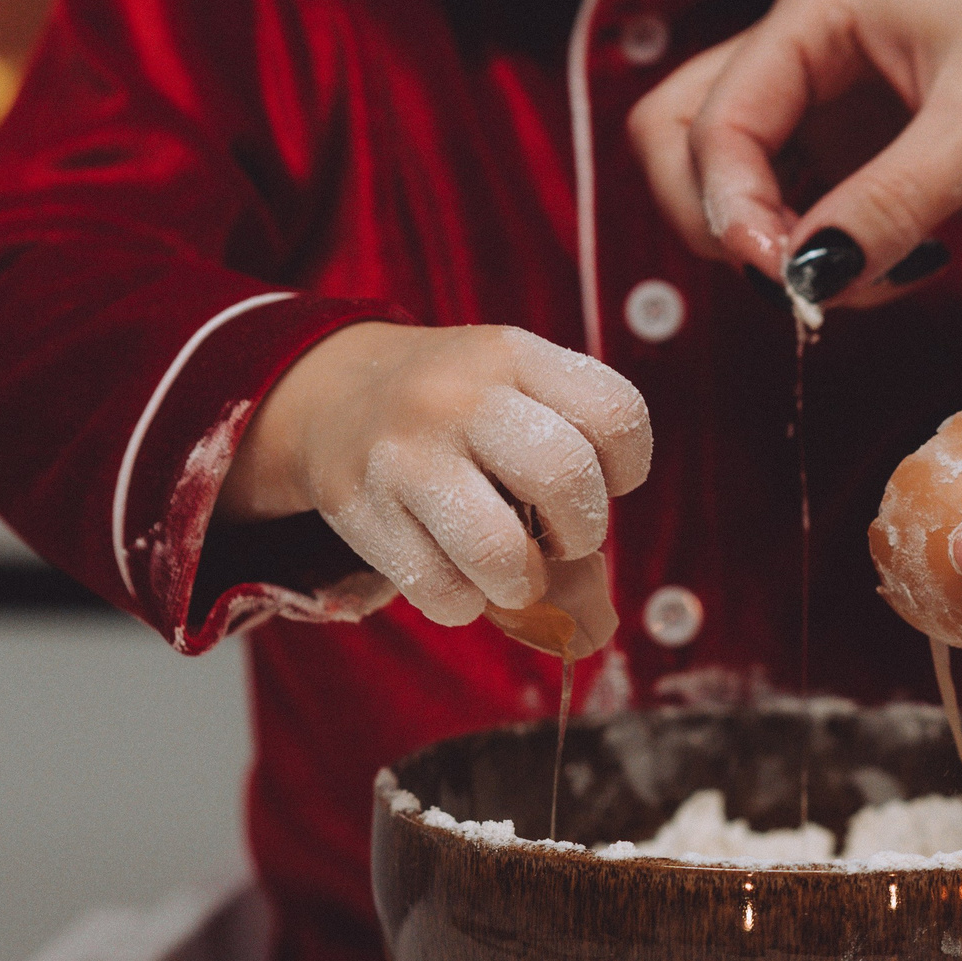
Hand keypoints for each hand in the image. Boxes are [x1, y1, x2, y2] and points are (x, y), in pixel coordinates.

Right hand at [218, 322, 651, 656]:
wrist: (334, 397)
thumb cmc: (458, 413)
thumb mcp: (514, 387)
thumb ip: (573, 447)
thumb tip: (595, 605)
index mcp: (514, 356)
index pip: (617, 415)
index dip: (627, 468)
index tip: (602, 480)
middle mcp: (460, 397)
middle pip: (565, 477)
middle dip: (580, 532)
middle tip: (560, 539)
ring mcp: (407, 454)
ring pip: (500, 552)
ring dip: (523, 584)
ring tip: (514, 574)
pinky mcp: (362, 510)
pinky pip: (441, 591)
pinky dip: (464, 603)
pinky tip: (459, 575)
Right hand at [631, 0, 961, 300]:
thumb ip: (882, 207)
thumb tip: (799, 280)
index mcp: (824, 3)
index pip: (714, 113)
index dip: (729, 204)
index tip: (785, 277)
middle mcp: (814, 45)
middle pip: (687, 135)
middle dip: (722, 220)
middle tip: (793, 284)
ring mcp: (839, 103)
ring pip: (743, 185)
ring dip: (779, 251)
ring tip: (865, 282)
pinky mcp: (875, 158)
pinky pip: (807, 219)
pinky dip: (829, 259)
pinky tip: (900, 272)